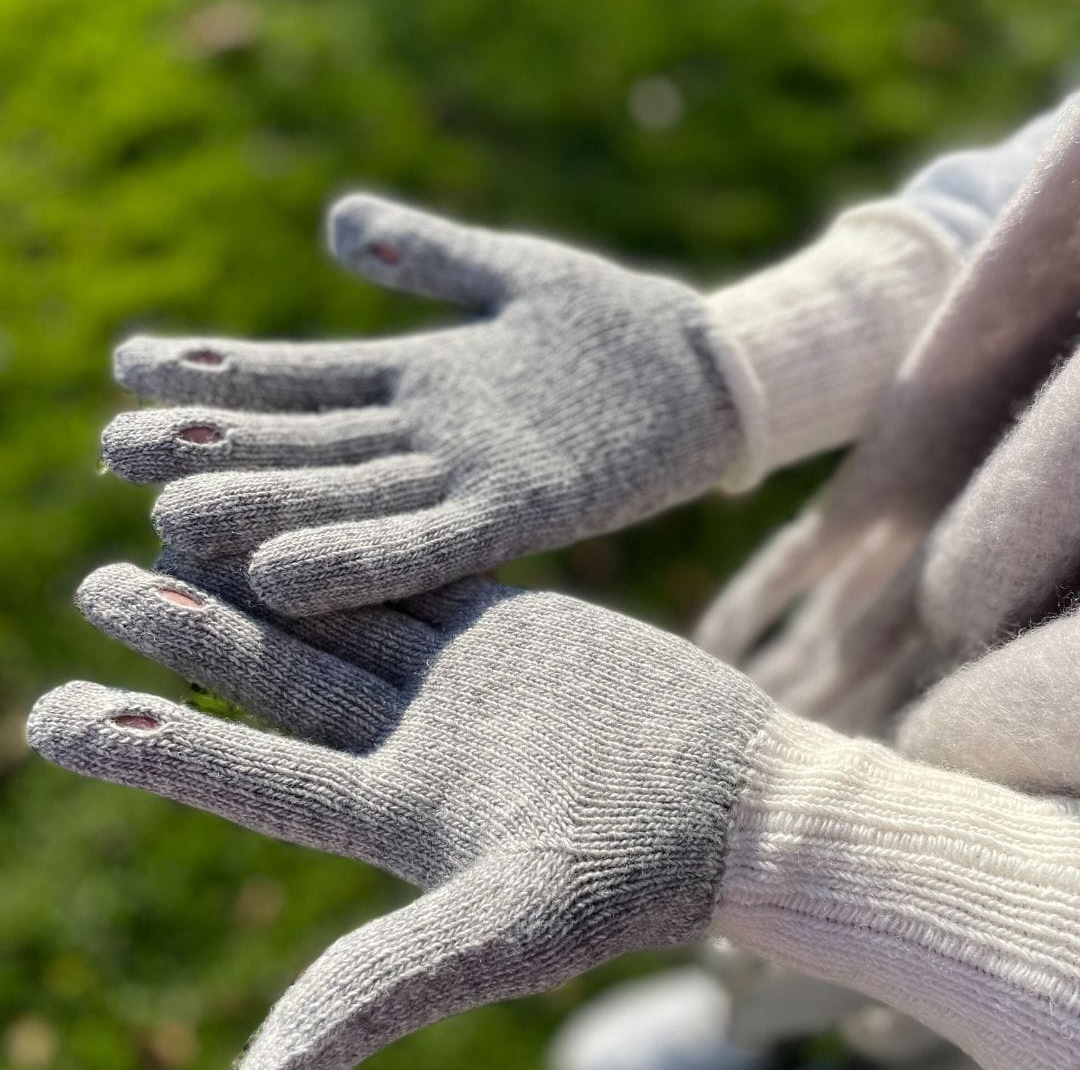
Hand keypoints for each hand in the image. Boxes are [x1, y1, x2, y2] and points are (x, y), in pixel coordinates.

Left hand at [28, 563, 770, 1068]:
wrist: (739, 799)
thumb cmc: (642, 871)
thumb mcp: (514, 928)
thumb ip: (393, 983)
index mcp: (401, 814)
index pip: (257, 775)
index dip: (157, 748)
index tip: (57, 714)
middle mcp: (415, 743)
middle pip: (286, 682)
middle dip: (193, 636)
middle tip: (100, 584)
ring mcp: (459, 681)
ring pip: (345, 615)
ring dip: (267, 574)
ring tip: (179, 521)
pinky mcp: (510, 629)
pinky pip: (424, 571)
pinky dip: (367, 539)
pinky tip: (307, 501)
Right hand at [101, 195, 738, 614]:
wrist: (714, 379)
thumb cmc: (615, 325)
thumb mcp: (515, 272)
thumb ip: (427, 252)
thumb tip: (334, 221)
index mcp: (424, 382)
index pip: (304, 378)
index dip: (222, 373)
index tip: (136, 364)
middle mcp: (433, 441)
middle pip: (309, 442)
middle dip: (217, 444)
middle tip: (114, 447)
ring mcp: (475, 479)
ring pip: (350, 496)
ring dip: (265, 507)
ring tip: (168, 515)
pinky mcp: (530, 513)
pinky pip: (429, 544)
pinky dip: (358, 560)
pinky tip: (283, 577)